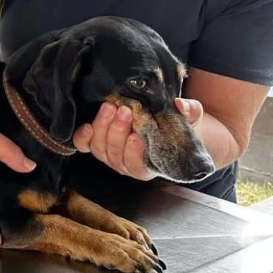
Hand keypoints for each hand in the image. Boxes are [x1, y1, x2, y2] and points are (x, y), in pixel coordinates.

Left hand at [73, 98, 202, 179]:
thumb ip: (189, 112)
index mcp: (149, 165)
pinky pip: (83, 144)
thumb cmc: (174, 124)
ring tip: (110, 107)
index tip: (137, 136)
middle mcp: (125, 164)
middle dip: (117, 132)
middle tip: (124, 111)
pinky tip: (88, 124)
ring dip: (103, 127)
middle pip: (115, 154)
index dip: (134, 153)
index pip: (137, 167)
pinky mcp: (95, 143)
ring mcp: (108, 154)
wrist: (158, 121)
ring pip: (99, 148)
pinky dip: (83, 136)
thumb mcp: (188, 118)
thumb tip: (181, 105)